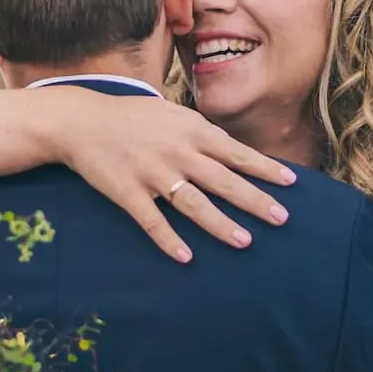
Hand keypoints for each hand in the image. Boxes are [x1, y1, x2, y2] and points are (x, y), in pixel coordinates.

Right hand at [33, 90, 295, 261]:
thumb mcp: (170, 114)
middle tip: (282, 218)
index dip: (264, 168)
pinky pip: (152, 221)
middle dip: (254, 200)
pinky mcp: (127, 193)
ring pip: (193, 204)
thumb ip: (200, 131)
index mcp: (190, 132)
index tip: (291, 183)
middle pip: (223, 181)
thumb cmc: (130, 117)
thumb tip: (230, 147)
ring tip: (245, 242)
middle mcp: (176, 153)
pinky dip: (169, 240)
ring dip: (220, 224)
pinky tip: (186, 257)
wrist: (81, 121)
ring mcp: (152, 174)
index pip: (236, 153)